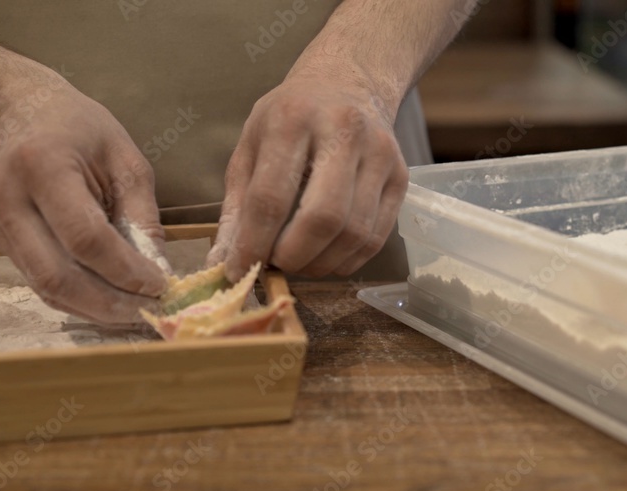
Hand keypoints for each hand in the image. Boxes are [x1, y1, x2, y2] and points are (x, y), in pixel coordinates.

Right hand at [0, 75, 167, 324]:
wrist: (21, 112)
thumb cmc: (83, 131)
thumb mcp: (126, 160)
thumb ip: (142, 216)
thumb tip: (158, 272)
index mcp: (43, 165)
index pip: (85, 237)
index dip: (125, 271)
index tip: (160, 286)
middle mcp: (6, 196)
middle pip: (57, 274)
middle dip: (108, 302)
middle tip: (149, 311)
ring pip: (45, 286)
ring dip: (93, 308)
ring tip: (134, 312)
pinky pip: (38, 280)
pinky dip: (77, 297)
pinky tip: (108, 300)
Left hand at [209, 69, 408, 278]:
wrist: (347, 84)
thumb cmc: (290, 119)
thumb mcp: (251, 146)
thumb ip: (236, 206)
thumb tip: (225, 263)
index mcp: (293, 118)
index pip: (271, 197)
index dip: (253, 244)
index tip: (240, 270)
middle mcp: (344, 130)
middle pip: (322, 217)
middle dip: (293, 257)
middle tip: (275, 265)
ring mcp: (380, 153)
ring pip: (354, 233)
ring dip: (321, 263)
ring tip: (298, 261)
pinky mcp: (401, 177)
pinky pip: (376, 237)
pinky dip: (347, 260)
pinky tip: (325, 257)